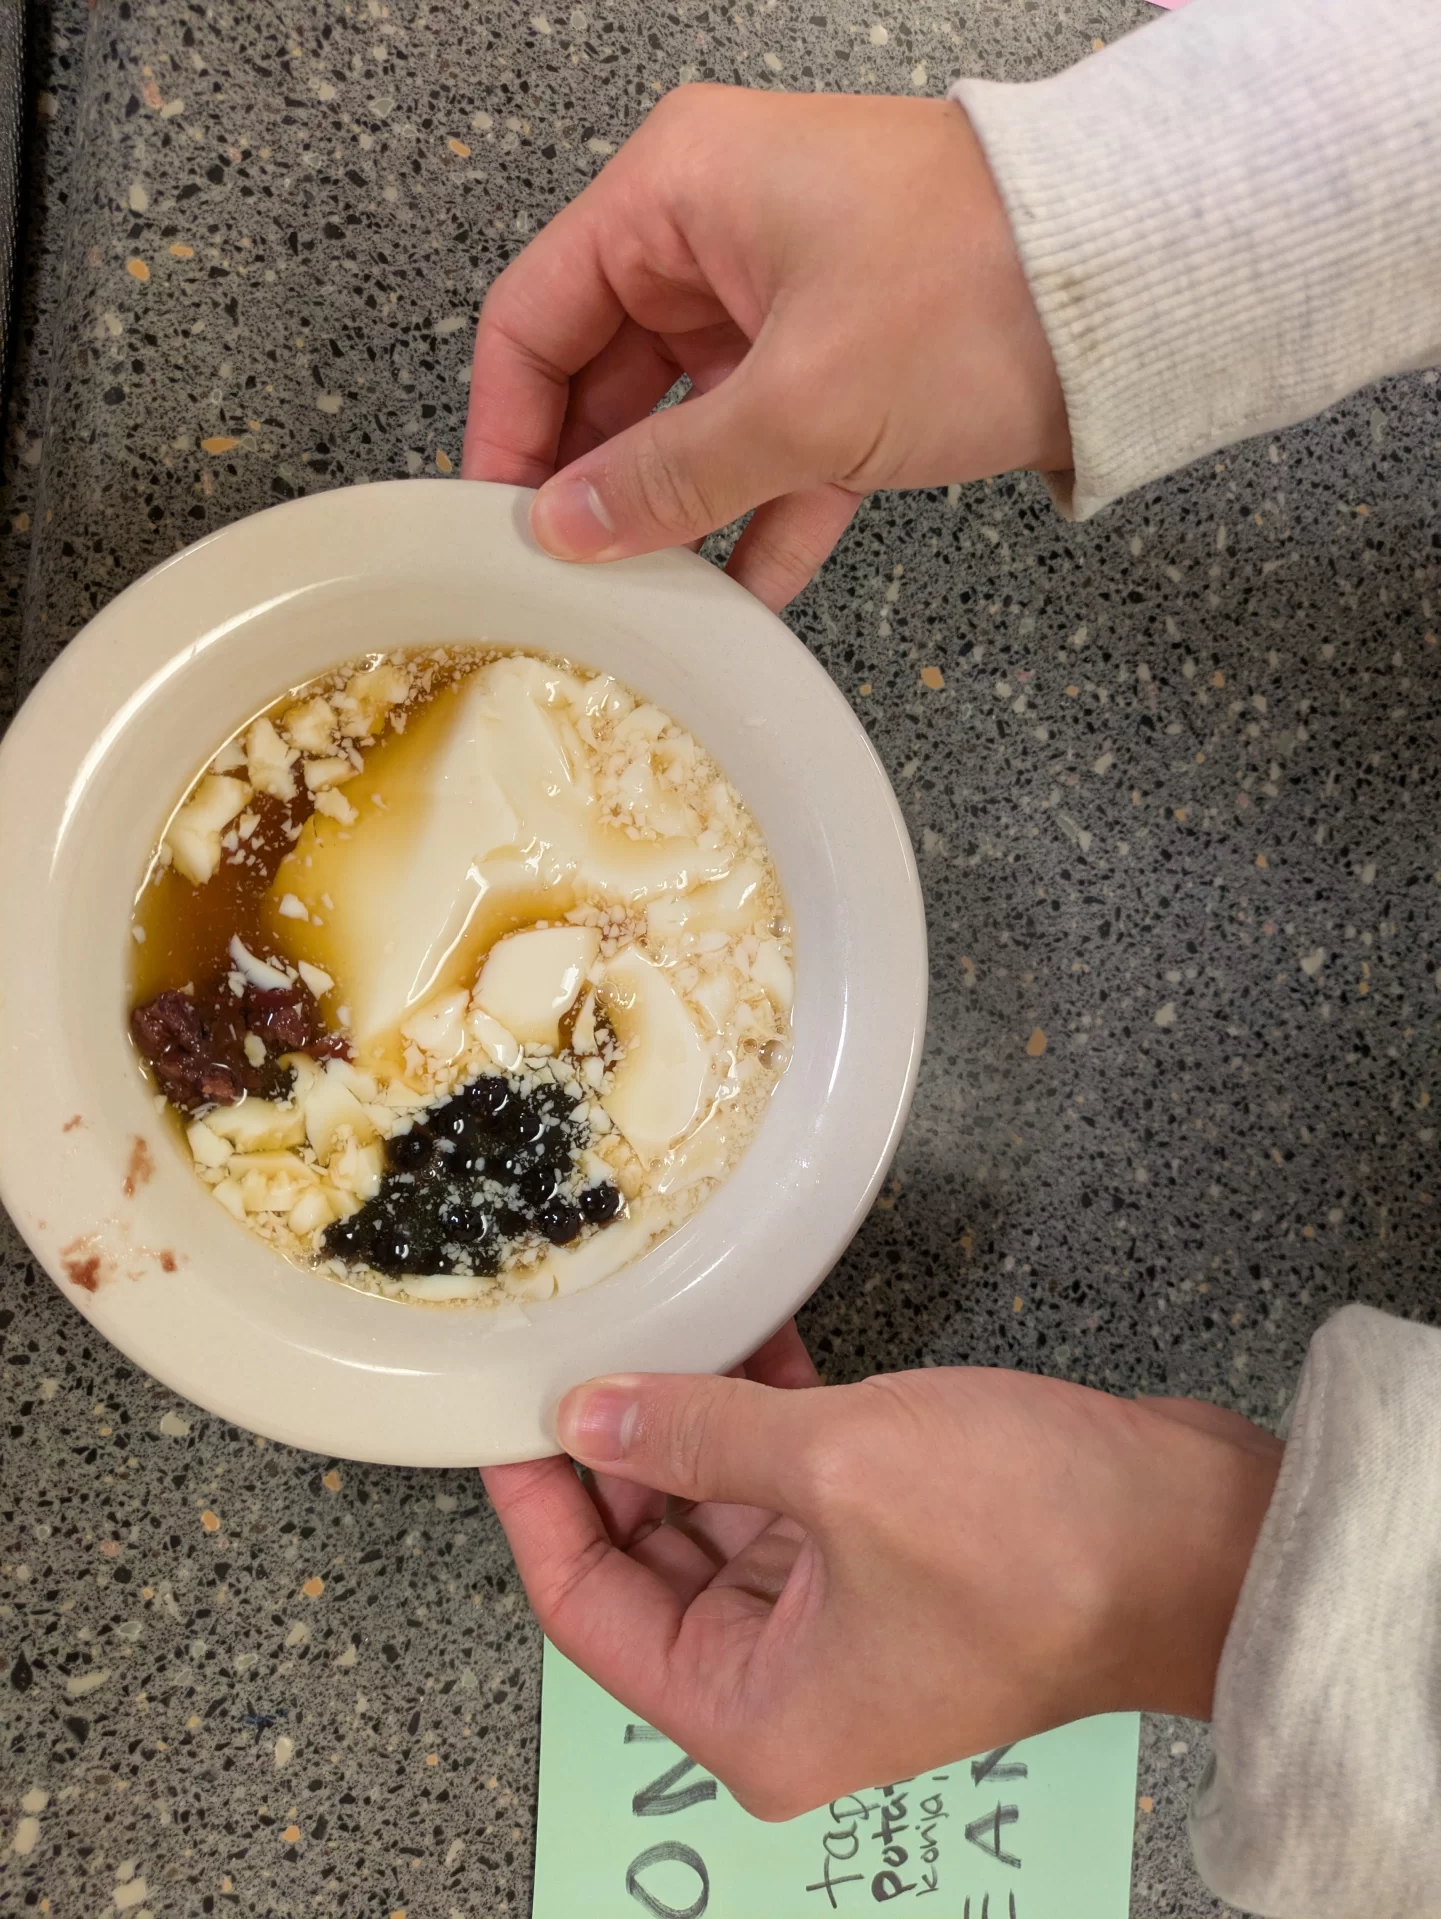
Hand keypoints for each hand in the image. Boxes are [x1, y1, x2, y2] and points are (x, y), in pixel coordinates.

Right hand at [462, 86, 1067, 609]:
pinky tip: (744, 602)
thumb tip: (569, 527)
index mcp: (679, 192)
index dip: (506, 425)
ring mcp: (785, 302)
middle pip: (607, 376)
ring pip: (690, 424)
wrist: (1141, 294)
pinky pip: (772, 453)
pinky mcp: (846, 365)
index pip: (537, 313)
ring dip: (677, 515)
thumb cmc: (977, 288)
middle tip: (573, 578)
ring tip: (648, 603)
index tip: (498, 522)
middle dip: (594, 483)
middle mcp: (719, 236)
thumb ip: (669, 475)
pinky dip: (760, 522)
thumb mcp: (799, 401)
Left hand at [482, 1325, 1280, 1818]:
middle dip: (615, 1450)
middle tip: (576, 1344)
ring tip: (656, 1318)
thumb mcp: (839, 1467)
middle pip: (648, 1561)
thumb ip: (696, 1436)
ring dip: (693, 1418)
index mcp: (754, 1713)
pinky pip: (789, 1487)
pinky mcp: (891, 1557)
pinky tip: (746, 1333)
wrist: (1203, 1536)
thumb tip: (588, 1413)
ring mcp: (843, 1619)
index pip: (587, 1610)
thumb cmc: (1039, 1540)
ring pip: (718, 1512)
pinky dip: (765, 1417)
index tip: (505, 1416)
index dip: (538, 1506)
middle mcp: (788, 1683)